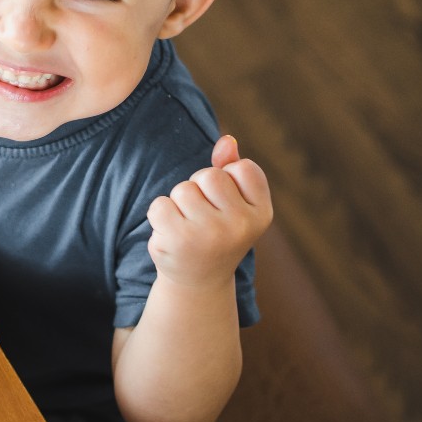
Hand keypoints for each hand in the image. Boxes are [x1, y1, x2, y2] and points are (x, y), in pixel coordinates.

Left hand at [146, 135, 272, 287]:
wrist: (199, 281)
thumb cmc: (217, 232)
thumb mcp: (234, 203)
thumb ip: (231, 168)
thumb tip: (227, 140)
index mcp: (262, 213)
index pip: (243, 167)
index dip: (229, 179)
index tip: (227, 204)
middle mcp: (241, 225)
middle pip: (209, 175)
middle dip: (199, 188)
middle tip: (203, 215)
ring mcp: (210, 234)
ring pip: (182, 189)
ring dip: (178, 203)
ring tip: (188, 226)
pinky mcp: (179, 241)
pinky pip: (160, 205)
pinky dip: (160, 215)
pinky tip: (171, 234)